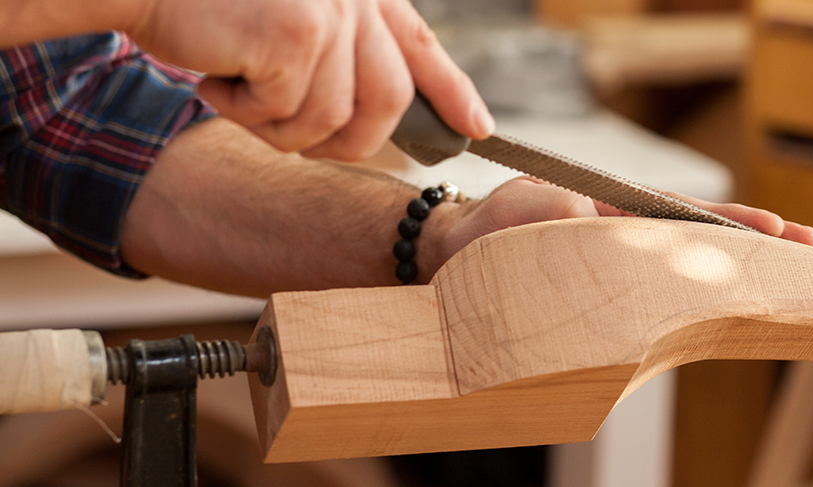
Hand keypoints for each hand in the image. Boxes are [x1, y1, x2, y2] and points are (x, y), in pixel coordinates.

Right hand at [129, 0, 491, 160]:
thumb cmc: (212, 12)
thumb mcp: (292, 27)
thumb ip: (345, 58)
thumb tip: (388, 121)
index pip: (421, 48)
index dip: (452, 92)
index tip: (478, 129)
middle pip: (386, 103)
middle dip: (346, 141)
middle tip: (295, 138)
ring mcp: (329, 13)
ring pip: (331, 119)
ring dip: (276, 127)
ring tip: (237, 90)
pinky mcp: (296, 35)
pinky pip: (285, 114)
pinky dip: (242, 113)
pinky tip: (215, 75)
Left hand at [416, 177, 812, 280]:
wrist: (450, 260)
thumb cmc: (485, 231)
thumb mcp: (522, 213)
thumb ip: (563, 215)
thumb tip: (600, 226)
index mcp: (610, 207)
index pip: (681, 212)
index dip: (730, 221)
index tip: (775, 228)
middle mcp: (620, 235)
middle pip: (697, 237)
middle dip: (751, 243)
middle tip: (807, 246)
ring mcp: (613, 266)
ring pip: (682, 269)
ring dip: (729, 275)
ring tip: (781, 278)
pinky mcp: (600, 296)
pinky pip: (653, 301)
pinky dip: (690, 305)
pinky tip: (719, 314)